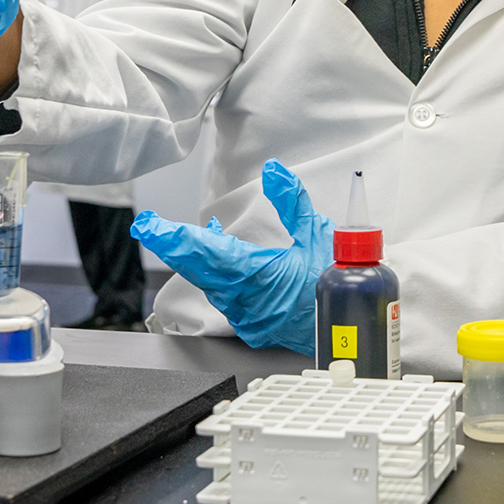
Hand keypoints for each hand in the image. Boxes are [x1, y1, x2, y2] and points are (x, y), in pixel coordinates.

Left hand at [131, 159, 332, 354]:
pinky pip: (227, 300)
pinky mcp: (254, 327)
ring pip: (211, 285)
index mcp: (258, 275)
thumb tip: (275, 172)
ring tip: (188, 239)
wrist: (354, 331)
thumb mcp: (318, 235)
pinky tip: (223, 264)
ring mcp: (248, 318)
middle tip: (151, 227)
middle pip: (198, 270)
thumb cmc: (338, 283)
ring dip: (199, 261)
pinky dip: (220, 278)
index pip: (204, 253)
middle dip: (175, 246)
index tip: (149, 225)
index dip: (173, 238)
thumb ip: (291, 202)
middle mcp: (245, 300)